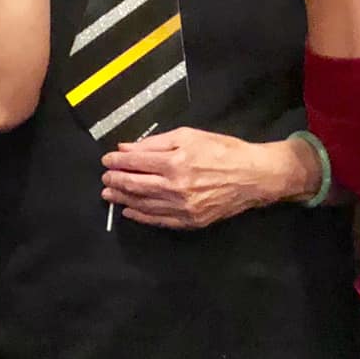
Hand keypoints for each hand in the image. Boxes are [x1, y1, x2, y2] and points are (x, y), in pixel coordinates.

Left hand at [102, 128, 306, 228]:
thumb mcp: (188, 136)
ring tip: (109, 195)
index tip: (106, 160)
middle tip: (105, 179)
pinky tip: (129, 212)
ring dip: (122, 200)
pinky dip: (140, 216)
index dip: (116, 162)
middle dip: (115, 182)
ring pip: (143, 205)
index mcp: (175, 162)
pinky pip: (159, 220)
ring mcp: (183, 207)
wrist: (254, 176)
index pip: (135, 163)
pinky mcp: (191, 221)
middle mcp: (176, 187)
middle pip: (134, 186)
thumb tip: (125, 148)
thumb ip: (154, 143)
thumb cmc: (222, 151)